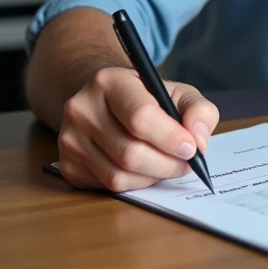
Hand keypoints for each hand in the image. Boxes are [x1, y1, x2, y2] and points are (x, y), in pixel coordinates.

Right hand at [56, 66, 218, 192]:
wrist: (106, 101)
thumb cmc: (147, 98)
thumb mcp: (177, 92)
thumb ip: (198, 110)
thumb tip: (199, 140)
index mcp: (108, 81)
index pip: (140, 116)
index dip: (170, 138)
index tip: (191, 148)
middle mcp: (81, 108)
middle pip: (130, 153)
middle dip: (167, 165)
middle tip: (185, 163)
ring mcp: (70, 138)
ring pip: (119, 176)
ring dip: (152, 177)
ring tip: (165, 164)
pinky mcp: (68, 164)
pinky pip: (108, 187)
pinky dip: (134, 184)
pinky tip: (143, 169)